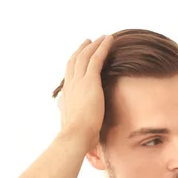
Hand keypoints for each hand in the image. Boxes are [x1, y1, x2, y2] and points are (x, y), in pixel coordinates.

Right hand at [58, 35, 113, 150]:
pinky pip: (96, 58)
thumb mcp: (78, 130)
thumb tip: (84, 136)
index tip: (79, 60)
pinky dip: (103, 47)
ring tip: (102, 38)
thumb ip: (81, 127)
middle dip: (82, 50)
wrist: (76, 136)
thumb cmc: (78, 139)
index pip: (69, 77)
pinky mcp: (89, 81)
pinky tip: (110, 40)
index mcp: (66, 98)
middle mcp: (70, 86)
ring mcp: (78, 82)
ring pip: (85, 56)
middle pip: (74, 62)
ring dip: (94, 45)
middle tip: (88, 41)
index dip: (74, 66)